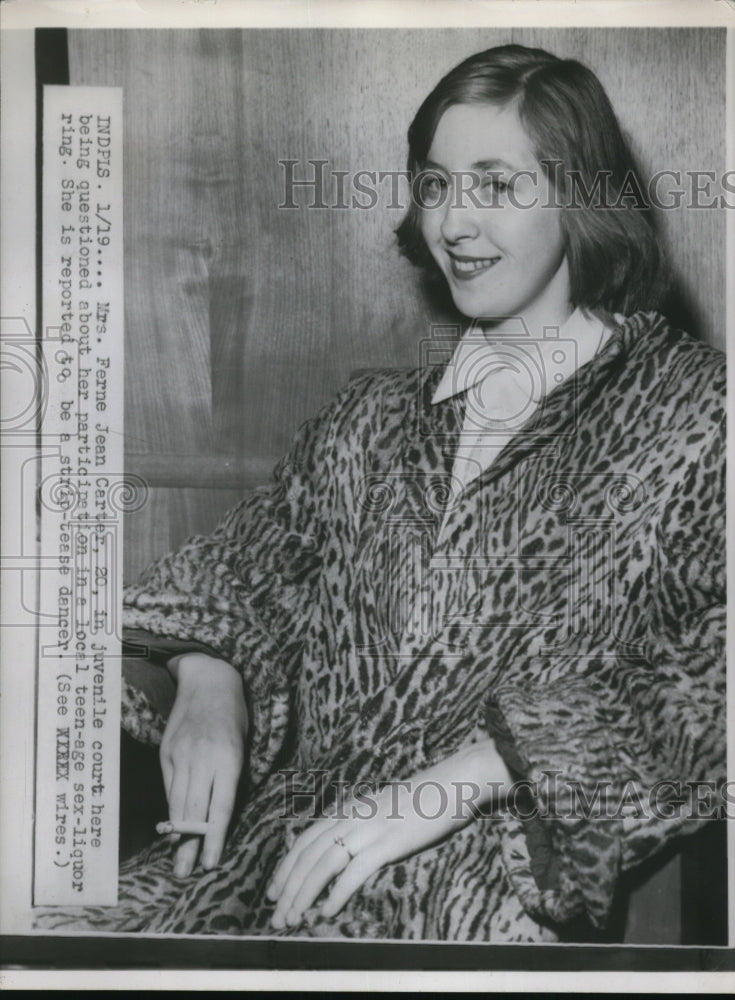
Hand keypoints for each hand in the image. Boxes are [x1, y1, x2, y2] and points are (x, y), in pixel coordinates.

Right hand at [160, 653, 247, 876]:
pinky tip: (172, 828)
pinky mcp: (166, 752)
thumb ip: (231, 778)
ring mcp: (180, 755)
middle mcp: (202, 758)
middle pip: (193, 810)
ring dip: (177, 834)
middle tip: (186, 873)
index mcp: (228, 757)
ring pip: (177, 802)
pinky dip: (172, 808)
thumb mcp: (243, 744)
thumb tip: (219, 816)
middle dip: (190, 845)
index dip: (214, 837)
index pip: (220, 806)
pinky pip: (169, 787)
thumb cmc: (234, 715)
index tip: (211, 862)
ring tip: (177, 861)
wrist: (208, 679)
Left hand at [266, 738, 511, 927]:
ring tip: (293, 918)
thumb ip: (365, 824)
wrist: (453, 781)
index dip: (287, 866)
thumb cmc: (424, 798)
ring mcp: (370, 828)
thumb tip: (350, 849)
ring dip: (304, 894)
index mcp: (350, 808)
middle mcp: (353, 816)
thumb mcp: (384, 809)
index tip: (275, 890)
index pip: (306, 839)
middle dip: (288, 886)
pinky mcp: (389, 842)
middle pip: (308, 853)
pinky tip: (326, 911)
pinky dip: (337, 892)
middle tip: (276, 914)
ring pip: (324, 863)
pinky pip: (356, 870)